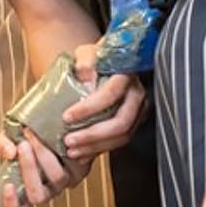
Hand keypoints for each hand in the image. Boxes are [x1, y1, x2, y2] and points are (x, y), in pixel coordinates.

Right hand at [0, 130, 91, 206]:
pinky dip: (60, 149)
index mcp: (26, 190)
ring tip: (34, 134)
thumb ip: (2, 144)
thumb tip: (10, 152)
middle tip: (22, 146)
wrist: (55, 124)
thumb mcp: (9, 137)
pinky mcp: (81, 171)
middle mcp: (46, 191)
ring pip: (56, 178)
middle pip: (37, 196)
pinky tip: (52, 134)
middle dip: (28, 169)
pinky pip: (72, 165)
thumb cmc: (28, 135)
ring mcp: (64, 183)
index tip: (7, 186)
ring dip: (43, 154)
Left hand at [60, 45, 147, 159]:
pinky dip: (101, 149)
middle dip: (93, 135)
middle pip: (120, 122)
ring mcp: (139, 111)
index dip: (88, 108)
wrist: (108, 64)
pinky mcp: (134, 123)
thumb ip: (85, 62)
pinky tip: (83, 153)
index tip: (66, 117)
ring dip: (96, 147)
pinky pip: (120, 141)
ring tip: (73, 151)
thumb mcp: (87, 53)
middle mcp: (137, 94)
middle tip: (69, 141)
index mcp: (126, 75)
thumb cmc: (96, 58)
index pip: (110, 94)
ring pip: (122, 136)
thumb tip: (85, 76)